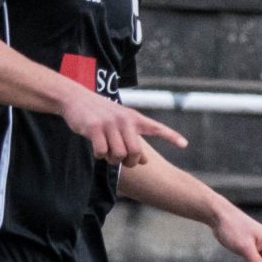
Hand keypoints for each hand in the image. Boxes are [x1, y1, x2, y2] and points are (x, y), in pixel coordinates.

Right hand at [63, 88, 184, 165]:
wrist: (76, 99)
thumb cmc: (102, 115)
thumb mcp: (121, 124)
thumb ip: (134, 141)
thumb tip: (147, 162)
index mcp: (135, 118)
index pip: (157, 128)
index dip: (171, 136)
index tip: (185, 144)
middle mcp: (125, 120)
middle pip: (135, 152)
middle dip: (130, 162)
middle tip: (123, 162)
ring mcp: (109, 123)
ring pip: (118, 154)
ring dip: (112, 160)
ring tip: (108, 154)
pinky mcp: (94, 128)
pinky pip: (101, 152)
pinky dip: (99, 156)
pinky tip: (97, 151)